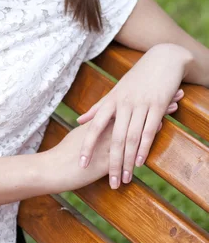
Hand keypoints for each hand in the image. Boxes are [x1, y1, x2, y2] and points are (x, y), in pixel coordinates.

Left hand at [76, 45, 189, 189]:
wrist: (162, 59)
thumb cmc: (137, 77)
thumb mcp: (116, 91)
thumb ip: (98, 108)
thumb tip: (80, 120)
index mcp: (112, 100)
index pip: (96, 126)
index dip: (88, 145)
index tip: (81, 163)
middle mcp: (124, 103)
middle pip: (114, 137)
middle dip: (112, 162)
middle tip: (110, 183)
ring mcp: (141, 104)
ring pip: (132, 137)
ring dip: (128, 160)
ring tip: (124, 178)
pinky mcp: (158, 105)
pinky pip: (149, 130)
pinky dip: (144, 147)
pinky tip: (139, 162)